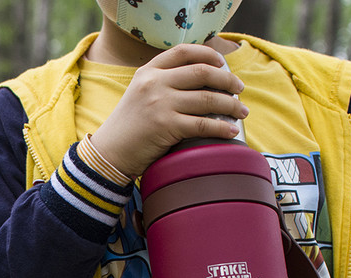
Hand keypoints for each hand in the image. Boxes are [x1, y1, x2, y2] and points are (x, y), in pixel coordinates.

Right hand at [88, 44, 248, 178]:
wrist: (110, 152)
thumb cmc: (129, 127)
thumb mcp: (140, 94)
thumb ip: (163, 83)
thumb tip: (203, 82)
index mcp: (148, 71)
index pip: (184, 52)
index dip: (208, 54)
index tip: (222, 64)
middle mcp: (154, 83)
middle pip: (202, 72)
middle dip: (228, 81)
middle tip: (239, 90)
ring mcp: (160, 103)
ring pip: (207, 98)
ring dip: (231, 105)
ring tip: (241, 112)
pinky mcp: (166, 125)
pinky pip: (203, 124)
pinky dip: (221, 127)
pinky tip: (230, 130)